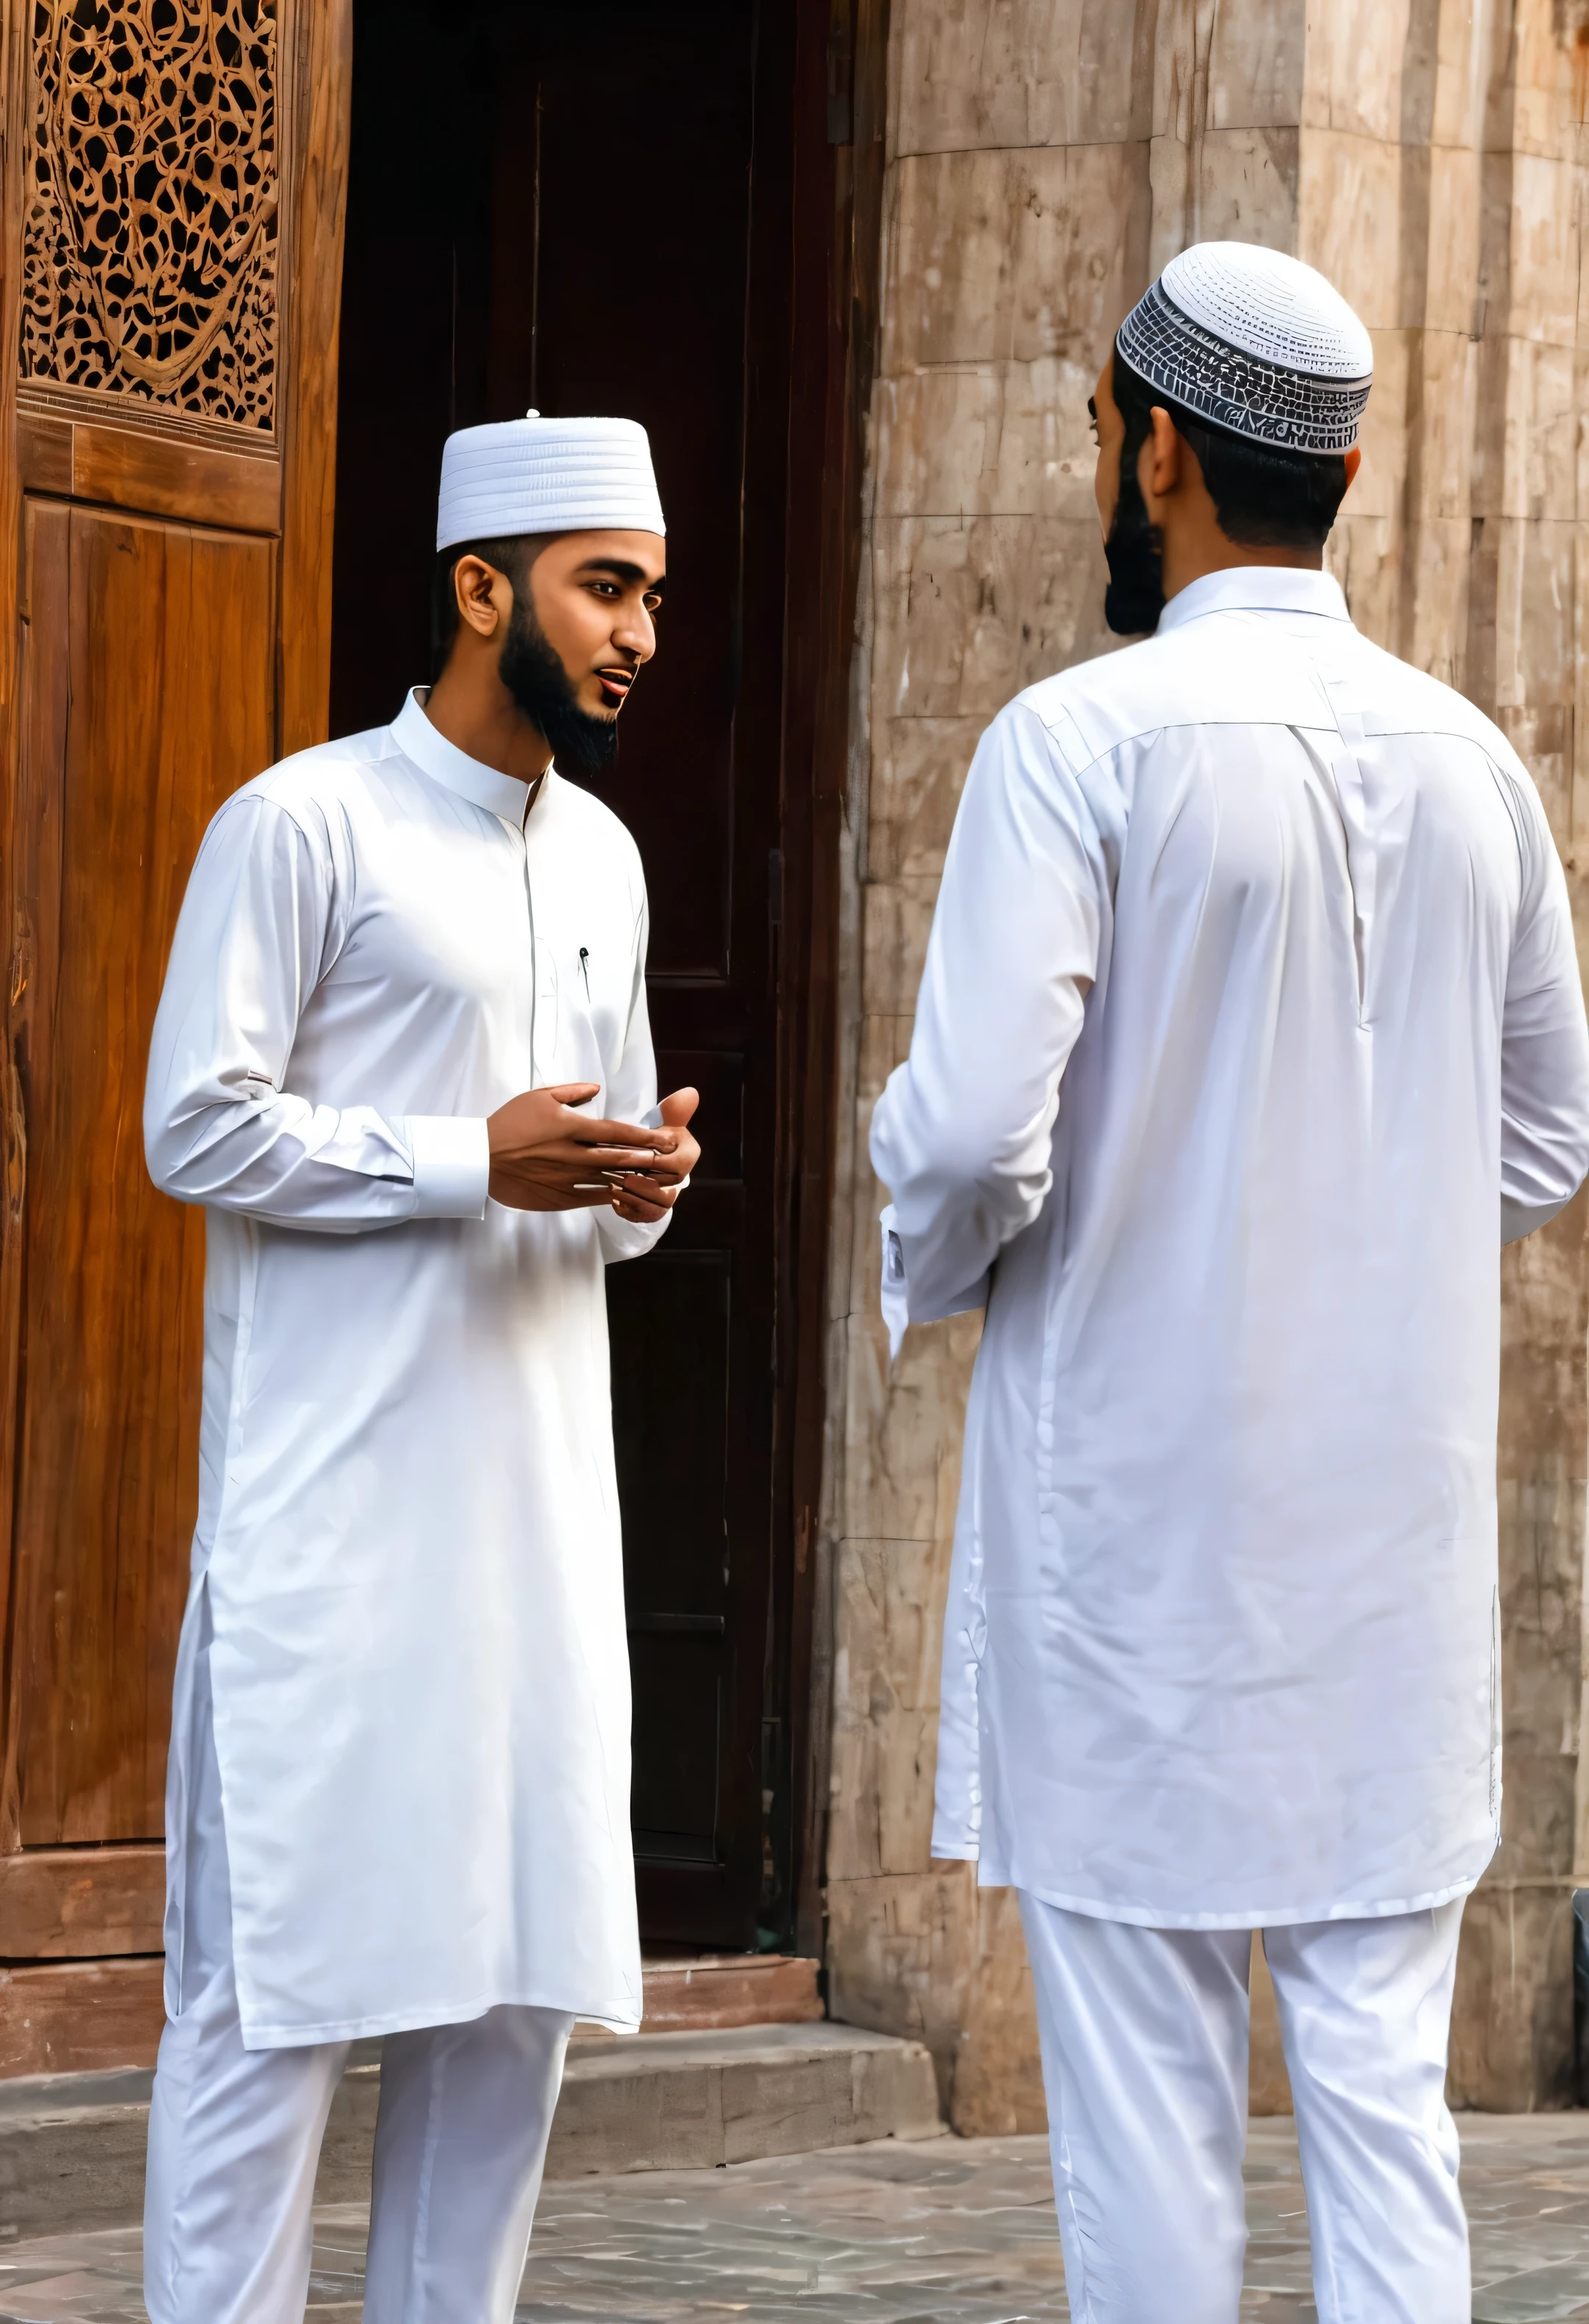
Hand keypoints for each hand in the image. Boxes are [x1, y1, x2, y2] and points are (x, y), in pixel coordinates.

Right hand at [486, 1083, 668, 1212]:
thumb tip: (596, 1088)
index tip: (665, 1139)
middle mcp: (574, 1154)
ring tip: (657, 1179)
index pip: (617, 1132)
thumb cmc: (510, 1124)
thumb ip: (571, 1092)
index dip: (645, 1137)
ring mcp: (568, 1178)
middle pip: (620, 1157)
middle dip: (649, 1159)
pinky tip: (627, 1195)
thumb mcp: (538, 1097)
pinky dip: (612, 1196)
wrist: (482, 1159)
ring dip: (636, 1179)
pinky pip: (593, 1198)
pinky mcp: (560, 1197)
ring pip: (610, 1179)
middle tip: (671, 1160)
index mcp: (571, 1127)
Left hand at [608, 1088, 700, 1225]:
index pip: (678, 1165)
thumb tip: (690, 1093)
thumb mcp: (662, 1120)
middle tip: (621, 1176)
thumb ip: (673, 1110)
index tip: (638, 1156)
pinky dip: (629, 1211)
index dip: (658, 1163)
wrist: (645, 1156)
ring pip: (658, 1206)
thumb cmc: (653, 1135)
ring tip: (615, 1187)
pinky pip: (645, 1217)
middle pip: (668, 1189)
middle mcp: (682, 1181)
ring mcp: (668, 1198)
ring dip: (635, 1198)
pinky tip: (615, 1201)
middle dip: (644, 1183)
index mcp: (688, 1157)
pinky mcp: (653, 1211)